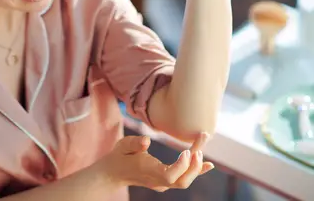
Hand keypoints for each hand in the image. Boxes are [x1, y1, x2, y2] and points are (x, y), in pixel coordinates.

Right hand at [99, 132, 213, 191]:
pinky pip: (184, 178)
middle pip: (182, 181)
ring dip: (197, 164)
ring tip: (203, 139)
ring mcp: (163, 183)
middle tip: (200, 145)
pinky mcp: (166, 180)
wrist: (114, 173)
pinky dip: (196, 170)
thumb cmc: (119, 156)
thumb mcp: (122, 146)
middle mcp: (158, 181)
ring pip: (185, 180)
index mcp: (148, 171)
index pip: (170, 176)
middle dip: (194, 166)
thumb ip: (133, 143)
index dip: (181, 166)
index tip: (186, 152)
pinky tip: (208, 164)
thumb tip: (146, 141)